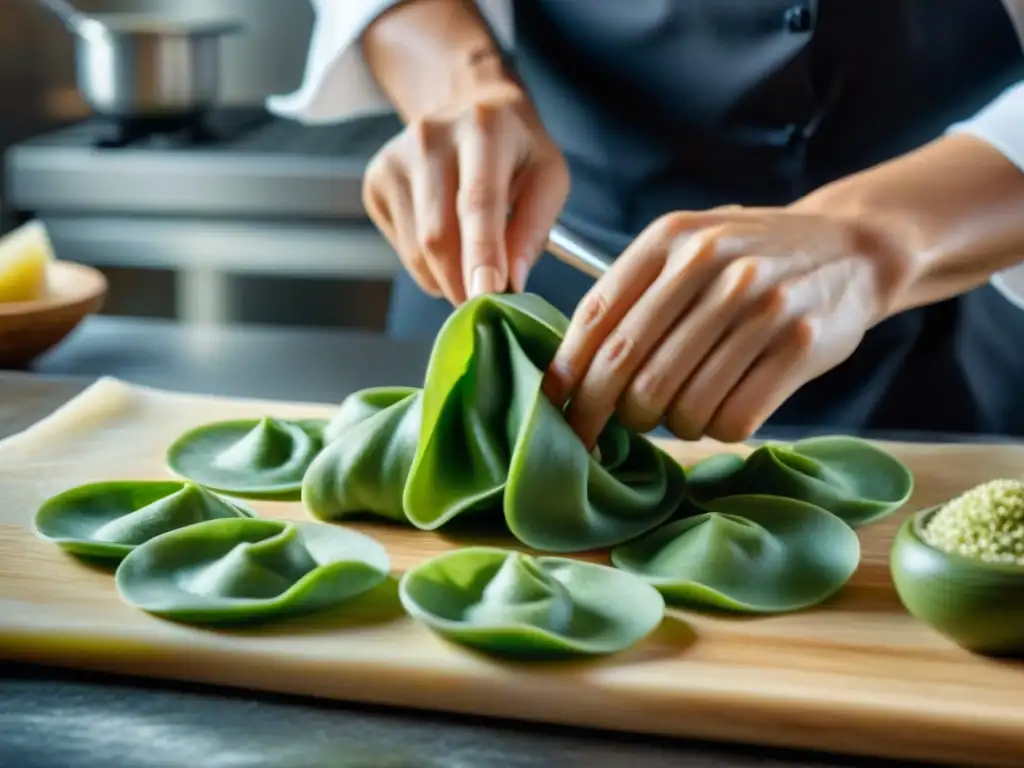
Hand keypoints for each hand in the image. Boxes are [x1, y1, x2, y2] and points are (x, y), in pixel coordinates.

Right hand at [362, 83, 568, 303]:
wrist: (470, 109)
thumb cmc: (516, 151)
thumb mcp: (549, 178)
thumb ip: (533, 229)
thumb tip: (511, 283)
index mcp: (483, 129)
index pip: (478, 201)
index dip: (482, 253)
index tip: (487, 294)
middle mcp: (429, 138)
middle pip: (438, 234)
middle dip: (463, 282)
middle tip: (487, 302)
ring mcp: (394, 160)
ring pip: (417, 249)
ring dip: (448, 278)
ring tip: (472, 269)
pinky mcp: (375, 183)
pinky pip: (403, 249)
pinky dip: (430, 267)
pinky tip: (449, 246)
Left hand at [542, 206, 913, 446]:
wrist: (852, 249)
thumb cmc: (750, 258)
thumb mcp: (688, 247)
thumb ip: (632, 293)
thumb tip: (568, 370)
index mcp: (670, 237)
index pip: (596, 317)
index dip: (567, 374)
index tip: (552, 410)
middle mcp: (712, 264)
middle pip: (630, 368)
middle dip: (602, 415)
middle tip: (600, 434)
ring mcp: (760, 304)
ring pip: (679, 402)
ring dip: (669, 424)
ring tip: (680, 410)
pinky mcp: (799, 345)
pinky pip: (733, 418)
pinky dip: (716, 428)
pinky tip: (721, 410)